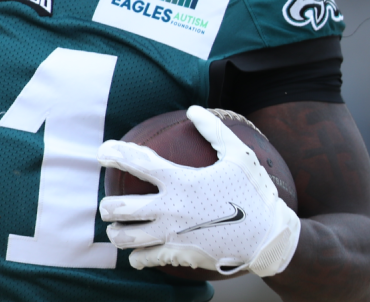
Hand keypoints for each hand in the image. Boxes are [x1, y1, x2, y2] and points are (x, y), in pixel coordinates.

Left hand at [98, 106, 300, 276]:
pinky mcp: (179, 255)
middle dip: (107, 206)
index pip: (138, 163)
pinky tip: (136, 255)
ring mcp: (172, 234)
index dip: (115, 154)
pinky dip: (137, 257)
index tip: (102, 152)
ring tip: (116, 229)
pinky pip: (146, 259)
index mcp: (181, 181)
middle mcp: (171, 208)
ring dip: (116, 233)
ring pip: (127, 237)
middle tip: (108, 204)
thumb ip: (214, 131)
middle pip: (120, 207)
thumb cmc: (254, 193)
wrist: (268, 238)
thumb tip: (194, 110)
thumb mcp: (239, 156)